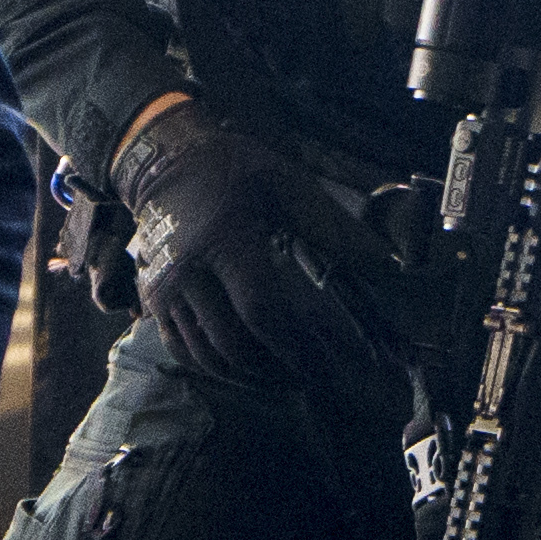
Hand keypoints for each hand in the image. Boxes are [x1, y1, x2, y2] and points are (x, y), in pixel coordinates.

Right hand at [113, 95, 398, 411]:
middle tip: (315, 377)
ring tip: (287, 377)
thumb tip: (388, 264)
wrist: (166, 162)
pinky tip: (246, 369)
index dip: (296, 345)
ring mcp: (164, 290)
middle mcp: (188, 271)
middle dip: (277, 368)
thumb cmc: (235, 172)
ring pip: (207, 355)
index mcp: (225, 240)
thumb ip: (335, 229)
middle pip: (233, 342)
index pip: (261, 308)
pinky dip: (215, 369)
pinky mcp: (152, 301)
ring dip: (249, 376)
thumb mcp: (288, 187)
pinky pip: (182, 350)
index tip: (328, 366)